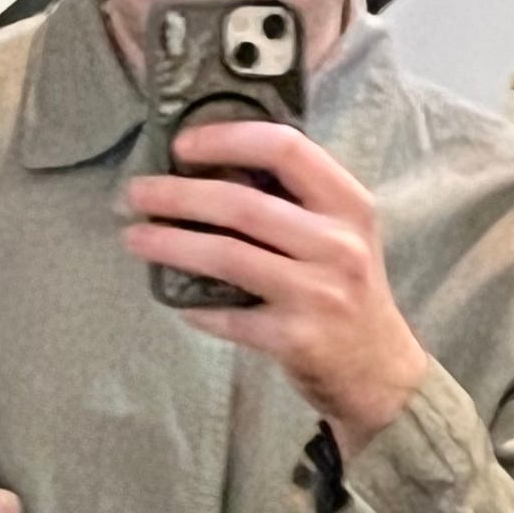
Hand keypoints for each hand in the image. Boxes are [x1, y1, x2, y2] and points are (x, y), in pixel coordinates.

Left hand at [120, 119, 432, 447]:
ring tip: (133, 238)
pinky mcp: (296, 339)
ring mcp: (317, 294)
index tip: (183, 146)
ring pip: (226, 256)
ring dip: (170, 244)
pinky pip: (229, 316)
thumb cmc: (348, 291)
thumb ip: (294, 200)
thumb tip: (211, 167)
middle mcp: (337, 244)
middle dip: (177, 194)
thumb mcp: (340, 233)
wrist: (380, 373)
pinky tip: (177, 300)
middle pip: (241, 204)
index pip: (284, 147)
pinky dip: (195, 307)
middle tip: (136, 194)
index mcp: (348, 204)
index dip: (226, 139)